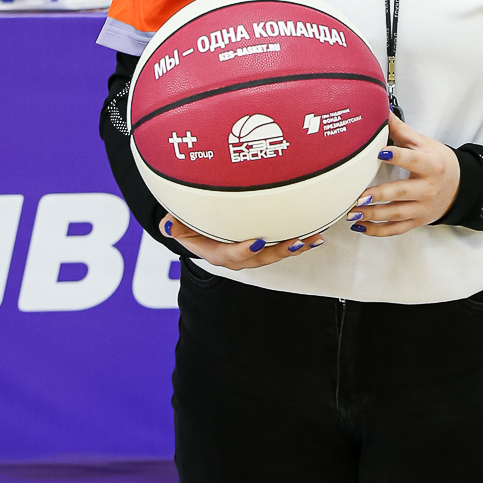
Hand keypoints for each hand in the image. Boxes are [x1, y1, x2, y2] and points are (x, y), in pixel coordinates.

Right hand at [161, 216, 324, 270]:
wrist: (199, 228)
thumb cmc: (188, 223)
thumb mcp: (177, 223)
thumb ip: (174, 225)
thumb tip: (166, 226)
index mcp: (215, 253)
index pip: (229, 255)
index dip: (243, 250)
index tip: (257, 242)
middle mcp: (236, 257)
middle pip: (258, 259)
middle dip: (277, 252)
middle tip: (293, 242)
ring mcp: (251, 254)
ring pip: (274, 255)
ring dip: (293, 248)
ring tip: (310, 240)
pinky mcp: (264, 248)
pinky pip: (281, 248)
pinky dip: (298, 244)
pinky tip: (316, 238)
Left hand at [346, 116, 459, 236]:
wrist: (460, 187)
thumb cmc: (438, 162)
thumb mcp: (424, 143)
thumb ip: (401, 130)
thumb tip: (381, 108)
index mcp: (430, 165)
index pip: (412, 160)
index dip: (397, 156)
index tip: (379, 152)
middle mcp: (427, 188)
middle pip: (401, 193)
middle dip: (379, 196)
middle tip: (358, 197)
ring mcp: (422, 208)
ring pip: (396, 214)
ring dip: (372, 215)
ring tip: (352, 213)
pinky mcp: (417, 221)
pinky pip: (396, 229)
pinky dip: (377, 230)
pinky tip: (360, 226)